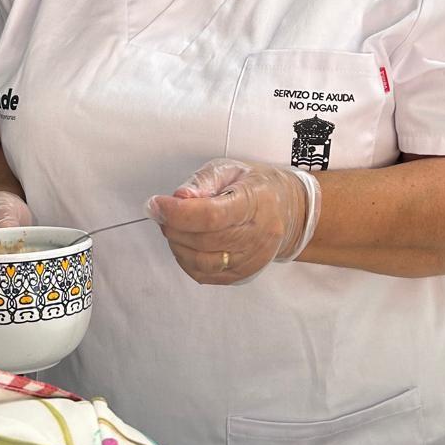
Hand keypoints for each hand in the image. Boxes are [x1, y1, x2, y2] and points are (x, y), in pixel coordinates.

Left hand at [147, 158, 320, 284]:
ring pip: (201, 262)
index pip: (212, 216)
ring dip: (177, 244)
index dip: (178, 213)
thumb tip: (178, 198)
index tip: (157, 204)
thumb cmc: (256, 186)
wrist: (287, 211)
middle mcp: (257, 235)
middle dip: (173, 227)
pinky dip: (186, 260)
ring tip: (175, 227)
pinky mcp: (243, 274)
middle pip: (203, 241)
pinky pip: (204, 275)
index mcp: (255, 203)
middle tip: (162, 212)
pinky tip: (185, 243)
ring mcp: (251, 259)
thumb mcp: (230, 169)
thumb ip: (202, 181)